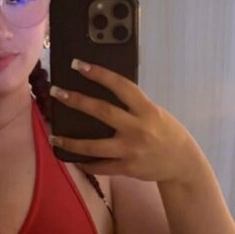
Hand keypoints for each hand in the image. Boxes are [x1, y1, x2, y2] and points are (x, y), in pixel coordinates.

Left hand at [49, 59, 195, 181]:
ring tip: (52, 136)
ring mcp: (131, 150)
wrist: (182, 163)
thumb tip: (104, 94)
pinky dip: (86, 163)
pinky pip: (101, 166)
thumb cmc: (166, 133)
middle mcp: (138, 128)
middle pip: (102, 112)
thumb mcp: (154, 113)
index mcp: (147, 109)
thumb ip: (133, 106)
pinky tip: (73, 159)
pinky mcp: (127, 168)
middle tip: (57, 92)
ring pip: (94, 146)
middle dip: (77, 101)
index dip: (99, 74)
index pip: (121, 86)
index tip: (79, 65)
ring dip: (70, 142)